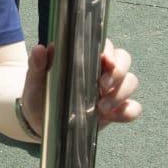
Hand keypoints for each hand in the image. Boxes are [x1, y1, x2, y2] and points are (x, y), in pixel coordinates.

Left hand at [19, 41, 141, 137]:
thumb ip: (37, 65)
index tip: (105, 61)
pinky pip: (133, 108)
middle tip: (102, 87)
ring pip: (131, 82)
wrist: (39, 120)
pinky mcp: (115, 110)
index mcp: (85, 57)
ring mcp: (111, 90)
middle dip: (118, 72)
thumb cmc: (39, 94)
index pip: (105, 46)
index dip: (110, 52)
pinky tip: (112, 117)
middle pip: (124, 60)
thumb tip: (40, 48)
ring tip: (101, 108)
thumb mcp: (34, 80)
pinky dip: (128, 112)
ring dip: (120, 93)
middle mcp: (102, 70)